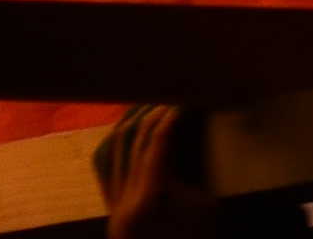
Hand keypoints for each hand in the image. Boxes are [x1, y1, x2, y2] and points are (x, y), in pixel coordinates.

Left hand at [96, 100, 213, 238]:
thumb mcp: (206, 210)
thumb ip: (190, 174)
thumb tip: (189, 139)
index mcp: (147, 199)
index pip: (158, 142)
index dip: (173, 115)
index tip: (187, 98)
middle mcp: (123, 200)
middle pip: (134, 141)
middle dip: (154, 114)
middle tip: (173, 98)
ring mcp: (114, 207)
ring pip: (114, 150)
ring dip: (132, 126)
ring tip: (151, 108)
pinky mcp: (113, 213)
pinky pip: (107, 169)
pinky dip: (117, 147)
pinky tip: (128, 134)